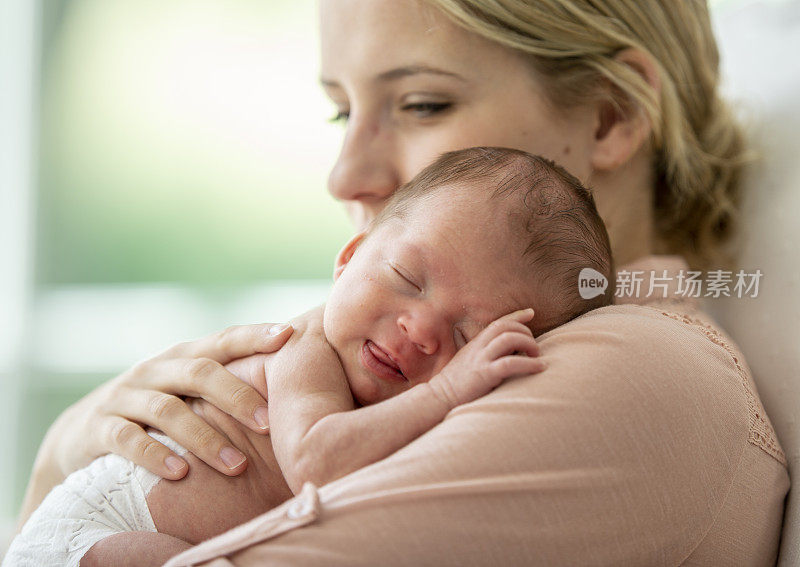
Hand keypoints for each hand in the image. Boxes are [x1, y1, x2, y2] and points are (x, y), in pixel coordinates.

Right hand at [38, 322, 293, 482]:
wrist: (80, 432)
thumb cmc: (158, 409)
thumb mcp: (187, 390)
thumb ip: (228, 384)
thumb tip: (293, 389)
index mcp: (184, 356)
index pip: (223, 339)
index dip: (254, 335)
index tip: (288, 335)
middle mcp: (156, 369)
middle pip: (200, 372)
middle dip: (236, 396)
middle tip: (268, 423)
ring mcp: (126, 397)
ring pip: (168, 410)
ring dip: (205, 438)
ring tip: (237, 465)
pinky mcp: (100, 428)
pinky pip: (128, 440)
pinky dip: (156, 456)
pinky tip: (181, 473)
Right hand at [429, 309, 543, 408]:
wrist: (439, 398)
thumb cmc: (456, 385)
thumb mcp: (469, 363)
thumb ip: (484, 355)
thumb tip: (508, 354)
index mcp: (475, 343)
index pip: (497, 322)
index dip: (516, 316)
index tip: (531, 312)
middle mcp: (478, 347)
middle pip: (506, 327)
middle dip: (526, 332)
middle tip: (535, 348)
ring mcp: (481, 359)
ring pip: (509, 339)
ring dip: (529, 344)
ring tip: (537, 357)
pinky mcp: (485, 374)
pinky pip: (510, 363)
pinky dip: (528, 363)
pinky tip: (539, 368)